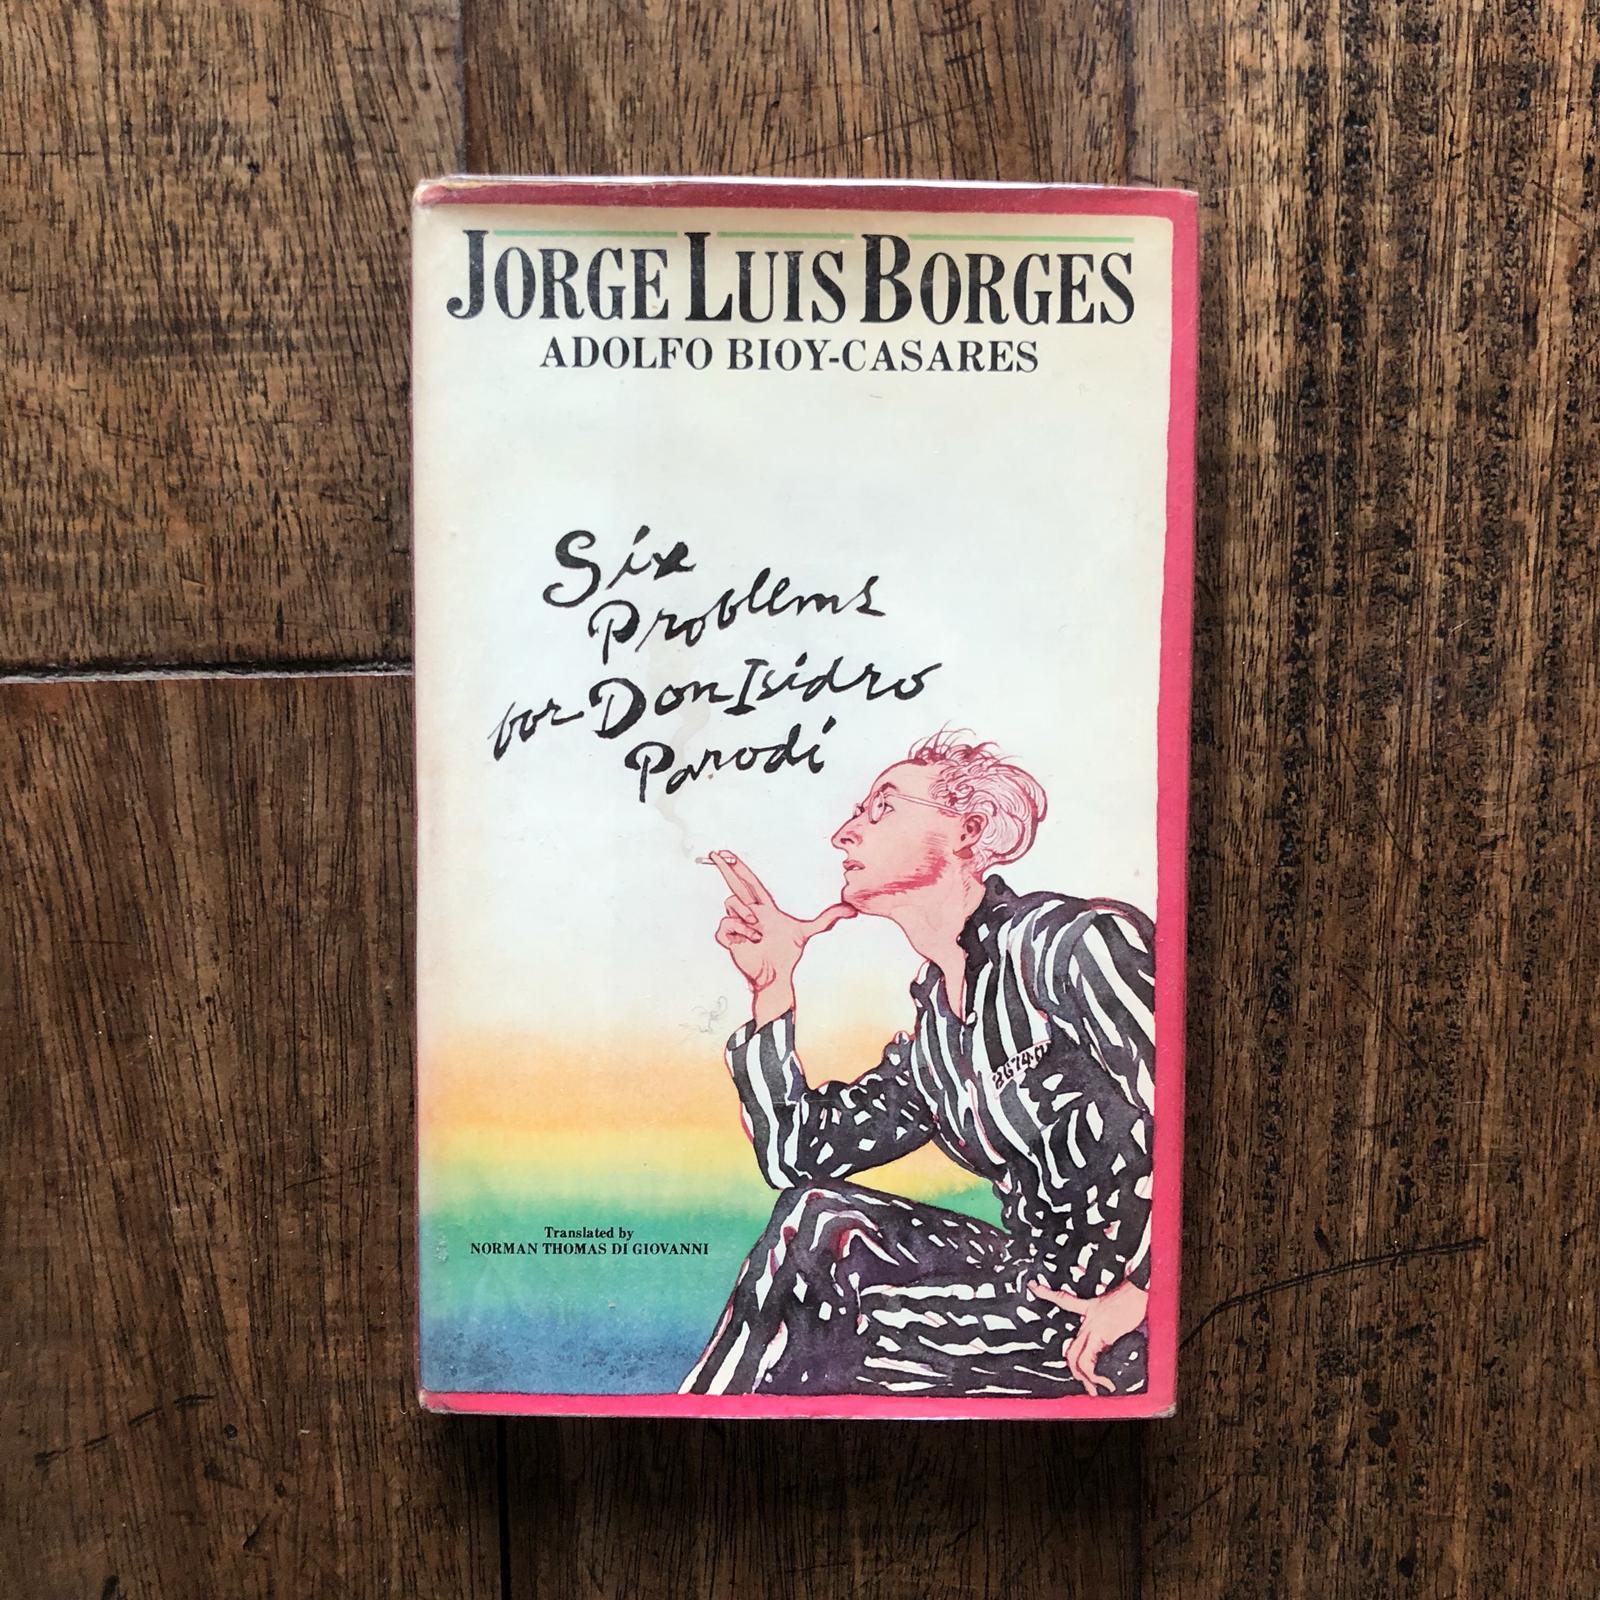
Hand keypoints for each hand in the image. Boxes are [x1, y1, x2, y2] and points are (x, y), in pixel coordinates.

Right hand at [704, 850, 854, 1018]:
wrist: (775, 973)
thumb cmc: (788, 953)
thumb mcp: (808, 931)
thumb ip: (829, 918)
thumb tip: (853, 910)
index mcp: (763, 907)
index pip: (749, 882)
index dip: (738, 867)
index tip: (726, 853)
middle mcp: (748, 911)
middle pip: (734, 884)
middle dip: (725, 868)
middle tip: (715, 853)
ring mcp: (736, 923)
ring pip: (732, 904)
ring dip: (747, 919)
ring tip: (758, 934)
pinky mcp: (727, 936)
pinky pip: (727, 924)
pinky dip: (739, 932)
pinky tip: (749, 942)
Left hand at [1026, 1276, 1147, 1394]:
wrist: (1139, 1290)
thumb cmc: (1132, 1297)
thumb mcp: (1113, 1305)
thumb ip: (1106, 1318)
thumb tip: (1110, 1335)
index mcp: (1089, 1308)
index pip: (1062, 1299)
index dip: (1045, 1292)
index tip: (1032, 1286)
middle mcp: (1087, 1318)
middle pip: (1069, 1348)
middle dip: (1075, 1370)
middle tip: (1084, 1383)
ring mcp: (1092, 1327)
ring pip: (1075, 1358)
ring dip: (1084, 1378)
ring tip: (1094, 1389)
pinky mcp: (1102, 1335)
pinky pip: (1090, 1361)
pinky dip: (1097, 1377)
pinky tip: (1107, 1384)